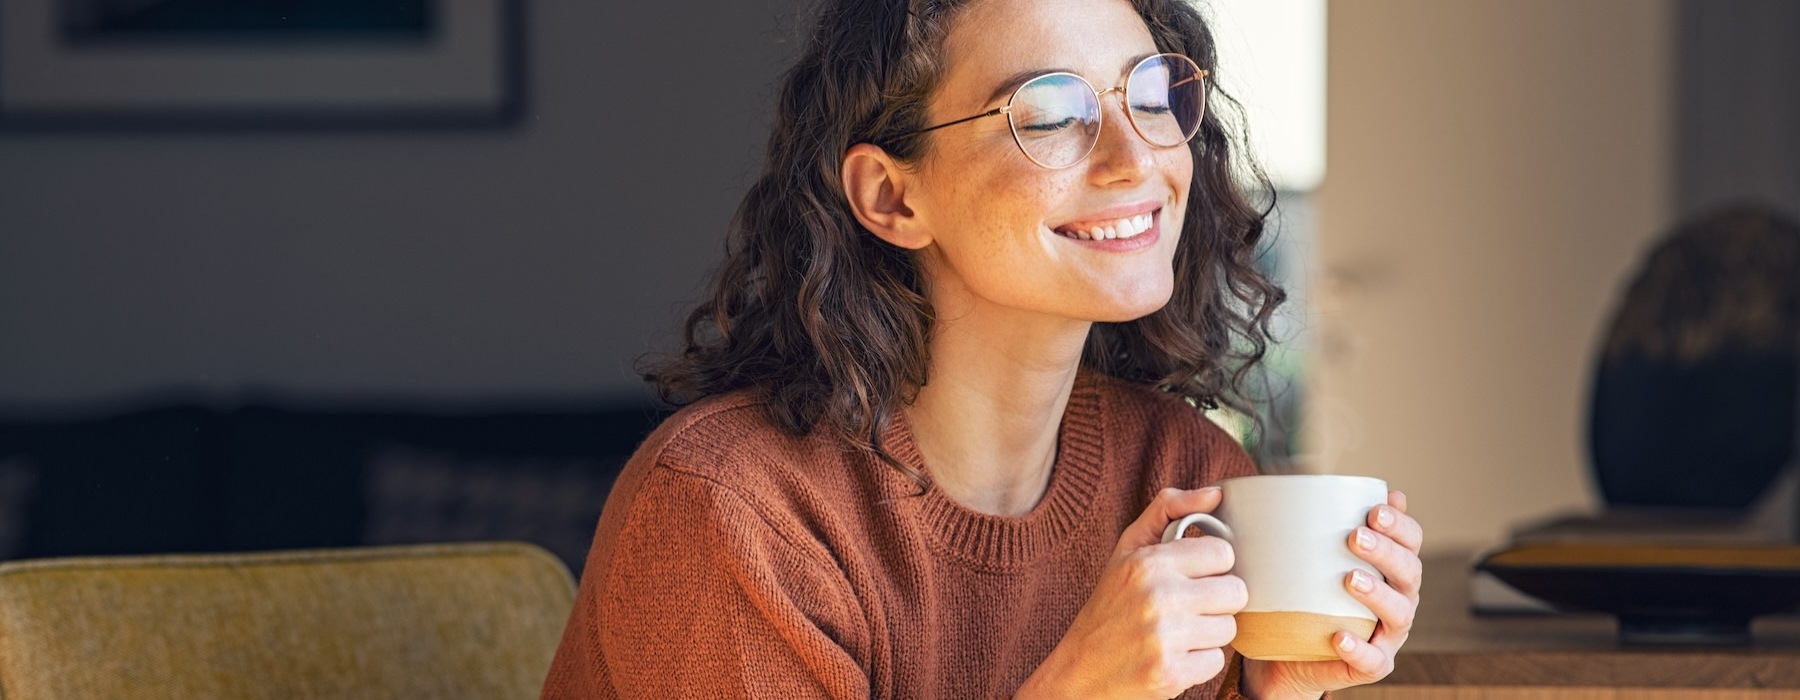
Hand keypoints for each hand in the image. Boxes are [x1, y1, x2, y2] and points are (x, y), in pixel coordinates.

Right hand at [1018, 487, 1247, 699]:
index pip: (1223, 553)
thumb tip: (1216, 493)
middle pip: (1235, 591)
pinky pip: (1217, 661)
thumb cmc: (1110, 605)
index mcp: (1149, 562)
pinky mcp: (1171, 674)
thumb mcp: (1128, 549)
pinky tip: (1174, 655)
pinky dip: (1199, 662)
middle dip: (1216, 601)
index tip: (1192, 576)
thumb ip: (1168, 510)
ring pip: (1229, 628)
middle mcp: (1158, 597)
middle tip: (1188, 607)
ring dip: (1208, 632)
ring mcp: (1165, 638)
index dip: (1211, 566)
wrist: (1081, 669)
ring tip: (1179, 632)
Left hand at [1240, 491, 1424, 699]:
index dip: (1400, 525)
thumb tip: (1311, 479)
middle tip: (1356, 537)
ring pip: (1400, 614)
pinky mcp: (1372, 665)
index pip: (1411, 541)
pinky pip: (1373, 660)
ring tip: (1350, 579)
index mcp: (1391, 569)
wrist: (1286, 654)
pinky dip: (1359, 648)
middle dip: (1388, 552)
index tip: (1374, 510)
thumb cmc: (1304, 596)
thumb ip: (1319, 524)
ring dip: (1378, 594)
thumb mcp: (1310, 558)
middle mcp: (1398, 599)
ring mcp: (1388, 634)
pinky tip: (1339, 636)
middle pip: (1410, 572)